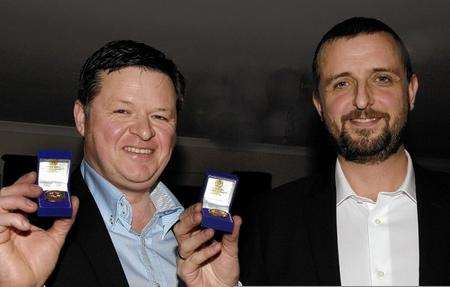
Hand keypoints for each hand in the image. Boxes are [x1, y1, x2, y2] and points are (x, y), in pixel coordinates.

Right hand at [0, 172, 78, 286]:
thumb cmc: (36, 265)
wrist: (29, 284)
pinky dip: (12, 218)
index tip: (36, 175)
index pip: (18, 194)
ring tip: (34, 206)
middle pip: (7, 193)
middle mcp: (7, 220)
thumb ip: (64, 219)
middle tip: (39, 189)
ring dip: (18, 199)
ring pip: (0, 200)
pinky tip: (25, 225)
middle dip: (23, 187)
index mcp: (20, 218)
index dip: (24, 182)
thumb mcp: (55, 237)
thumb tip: (74, 201)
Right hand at [174, 203, 241, 286]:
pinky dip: (204, 253)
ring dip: (199, 236)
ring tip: (212, 232)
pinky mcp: (186, 270)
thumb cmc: (225, 270)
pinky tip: (216, 249)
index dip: (192, 212)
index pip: (189, 220)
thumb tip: (236, 218)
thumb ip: (232, 234)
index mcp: (197, 236)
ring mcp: (187, 258)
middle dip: (189, 220)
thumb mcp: (231, 250)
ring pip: (184, 244)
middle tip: (200, 215)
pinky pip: (192, 260)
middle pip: (180, 229)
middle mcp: (190, 246)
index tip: (201, 206)